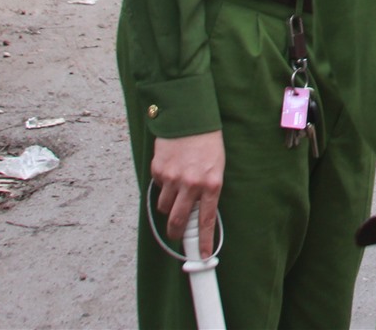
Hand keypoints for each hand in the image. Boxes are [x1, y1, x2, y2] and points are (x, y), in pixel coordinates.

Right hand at [151, 131, 224, 257]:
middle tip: (177, 234)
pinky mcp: (158, 171)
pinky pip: (158, 188)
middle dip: (177, 233)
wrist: (190, 119)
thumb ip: (208, 190)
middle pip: (178, 221)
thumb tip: (199, 213)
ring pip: (165, 207)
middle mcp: (192, 183)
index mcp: (211, 184)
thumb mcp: (217, 167)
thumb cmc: (208, 144)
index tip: (202, 256)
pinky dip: (163, 186)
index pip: (206, 220)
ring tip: (177, 190)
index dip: (204, 241)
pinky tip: (171, 172)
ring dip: (169, 205)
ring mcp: (173, 178)